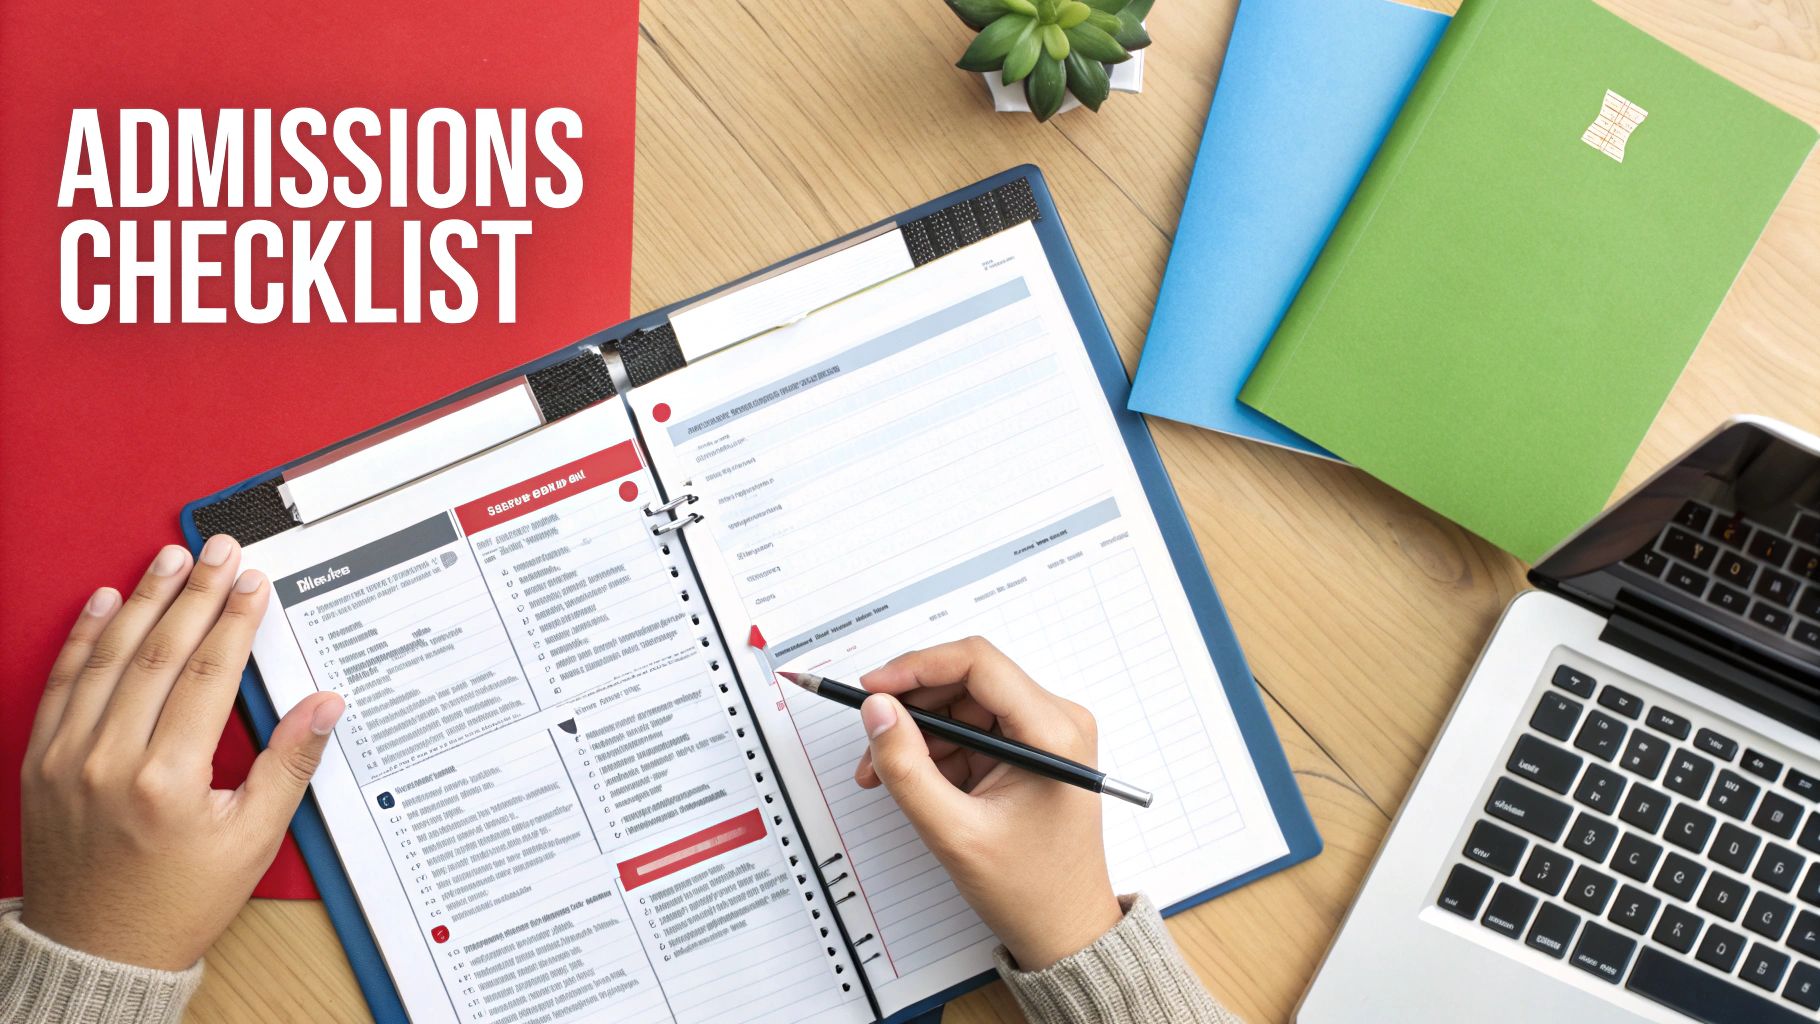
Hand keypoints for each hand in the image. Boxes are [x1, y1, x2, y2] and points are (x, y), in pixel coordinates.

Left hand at [19, 536, 344, 970]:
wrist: (99, 949)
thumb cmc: (177, 900)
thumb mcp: (252, 840)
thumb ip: (289, 764)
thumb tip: (324, 706)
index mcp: (167, 779)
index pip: (209, 674)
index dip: (233, 619)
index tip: (251, 583)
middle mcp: (110, 760)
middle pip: (160, 652)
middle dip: (193, 592)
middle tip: (218, 550)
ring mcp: (67, 758)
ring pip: (109, 657)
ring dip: (140, 600)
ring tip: (168, 559)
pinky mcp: (41, 763)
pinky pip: (62, 685)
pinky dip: (83, 639)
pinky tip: (103, 605)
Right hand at [854, 637, 1121, 969]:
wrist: (1065, 929)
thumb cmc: (1031, 889)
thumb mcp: (954, 832)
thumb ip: (907, 768)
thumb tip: (876, 711)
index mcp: (1053, 732)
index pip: (977, 663)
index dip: (916, 667)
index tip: (872, 689)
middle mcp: (1056, 721)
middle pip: (966, 680)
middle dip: (911, 708)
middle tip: (871, 742)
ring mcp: (1043, 734)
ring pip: (962, 704)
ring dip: (917, 732)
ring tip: (884, 774)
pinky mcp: (1028, 749)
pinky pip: (971, 729)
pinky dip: (935, 750)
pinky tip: (915, 781)